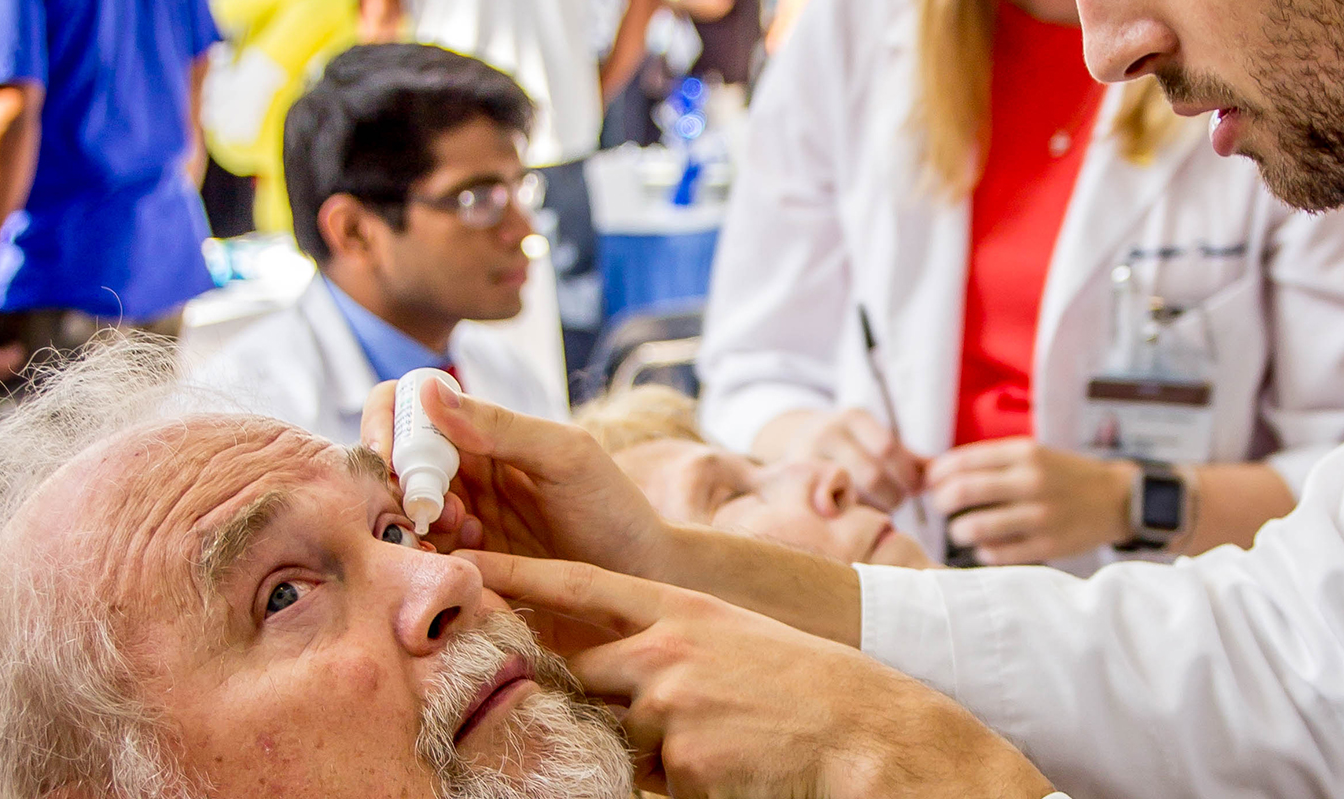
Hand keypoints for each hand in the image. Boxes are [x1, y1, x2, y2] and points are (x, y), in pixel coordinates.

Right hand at [358, 378, 675, 578]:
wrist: (644, 580)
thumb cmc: (613, 509)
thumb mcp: (563, 457)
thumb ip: (498, 427)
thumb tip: (429, 389)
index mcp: (478, 437)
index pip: (403, 410)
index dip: (386, 428)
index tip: (394, 462)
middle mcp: (458, 478)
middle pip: (387, 470)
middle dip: (401, 490)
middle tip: (450, 515)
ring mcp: (457, 528)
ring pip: (396, 522)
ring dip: (418, 532)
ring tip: (474, 543)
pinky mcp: (462, 576)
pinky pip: (421, 569)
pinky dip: (432, 569)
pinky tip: (475, 575)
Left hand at [466, 551, 1053, 798]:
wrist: (871, 735)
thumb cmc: (811, 690)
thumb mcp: (738, 642)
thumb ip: (673, 648)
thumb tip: (621, 683)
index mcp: (684, 608)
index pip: (583, 585)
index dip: (523, 577)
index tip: (472, 567)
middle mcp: (666, 647)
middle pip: (586, 673)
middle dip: (606, 699)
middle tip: (674, 708)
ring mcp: (668, 702)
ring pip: (623, 736)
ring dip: (662, 752)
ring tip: (732, 745)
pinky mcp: (679, 759)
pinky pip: (656, 784)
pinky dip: (690, 786)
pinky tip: (739, 770)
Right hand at [758, 407, 925, 510]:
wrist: (799, 441)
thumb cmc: (854, 447)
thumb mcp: (878, 441)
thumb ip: (910, 458)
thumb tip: (941, 474)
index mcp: (854, 417)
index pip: (888, 447)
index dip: (906, 474)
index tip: (915, 490)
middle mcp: (827, 432)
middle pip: (870, 474)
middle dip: (892, 495)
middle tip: (899, 503)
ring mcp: (806, 458)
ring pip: (849, 494)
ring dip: (872, 509)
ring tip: (879, 509)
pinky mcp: (794, 483)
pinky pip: (829, 507)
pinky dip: (849, 514)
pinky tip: (857, 515)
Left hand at [925, 439, 1134, 564]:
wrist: (1117, 499)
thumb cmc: (1064, 475)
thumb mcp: (1032, 454)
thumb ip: (990, 461)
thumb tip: (937, 471)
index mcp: (1024, 453)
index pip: (962, 460)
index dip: (936, 474)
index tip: (932, 482)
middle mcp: (1031, 481)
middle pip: (962, 492)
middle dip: (940, 502)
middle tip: (941, 506)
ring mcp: (1040, 516)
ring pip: (975, 527)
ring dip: (958, 531)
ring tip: (962, 530)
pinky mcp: (1047, 546)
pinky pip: (998, 554)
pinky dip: (983, 552)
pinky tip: (987, 546)